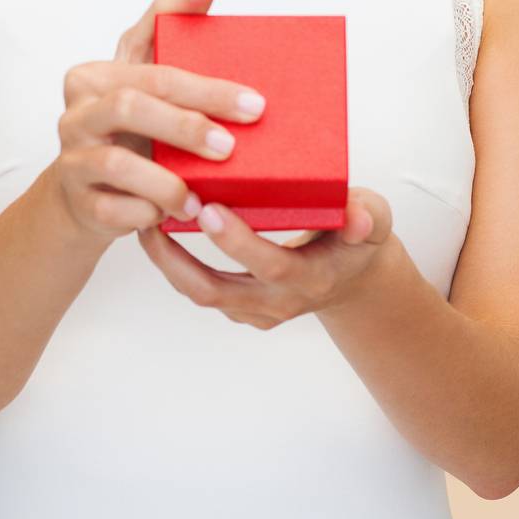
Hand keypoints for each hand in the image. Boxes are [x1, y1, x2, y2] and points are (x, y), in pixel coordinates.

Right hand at [43, 0, 267, 246]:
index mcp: (96, 75)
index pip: (156, 72)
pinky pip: (112, 210)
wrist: (87, 194)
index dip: (207, 87)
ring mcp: (72, 159)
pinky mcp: (77, 202)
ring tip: (202, 198)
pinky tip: (173, 217)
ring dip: (166, 181)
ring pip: (115, 163)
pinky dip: (145, 214)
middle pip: (131, 107)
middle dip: (185, 126)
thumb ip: (171, 24)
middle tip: (230, 147)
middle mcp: (78, 113)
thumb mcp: (146, 74)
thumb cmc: (129, 128)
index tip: (254, 103)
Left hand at [137, 186, 393, 327]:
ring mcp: (254, 310)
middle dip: (178, 257)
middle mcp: (278, 302)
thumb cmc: (357, 240)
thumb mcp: (375, 223)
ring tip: (143, 218)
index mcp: (311, 279)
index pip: (270, 265)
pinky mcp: (238, 307)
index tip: (209, 208)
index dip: (238, 241)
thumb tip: (358, 216)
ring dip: (166, 260)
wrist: (352, 278)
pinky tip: (156, 226)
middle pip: (216, 290)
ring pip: (199, 292)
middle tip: (155, 214)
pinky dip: (172, 262)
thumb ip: (369, 216)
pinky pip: (198, 288)